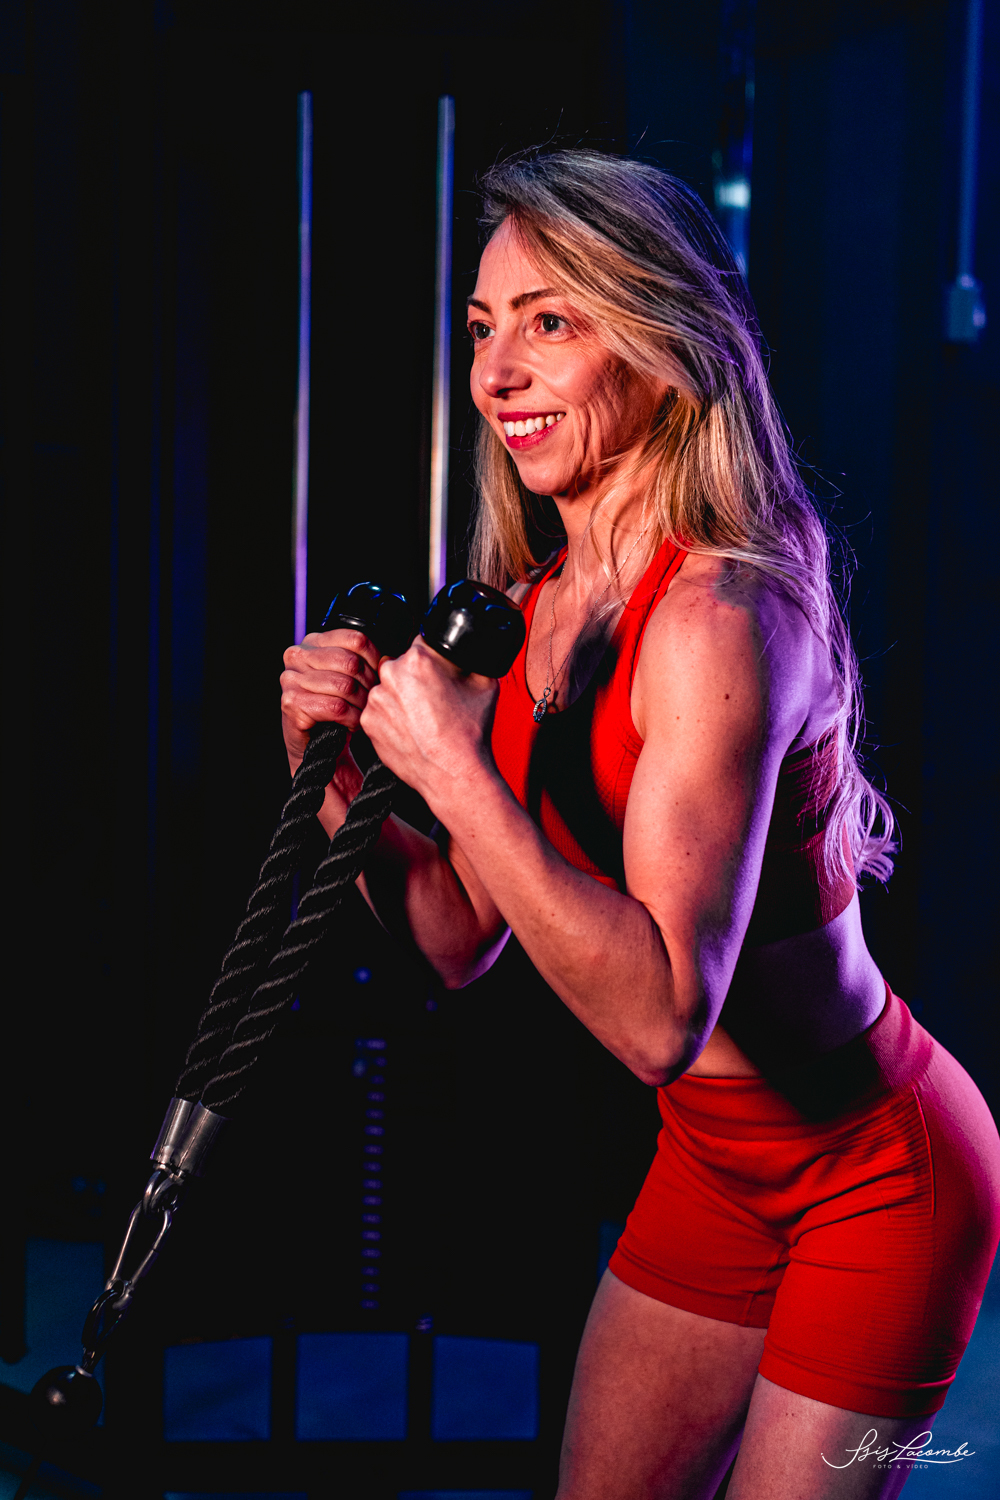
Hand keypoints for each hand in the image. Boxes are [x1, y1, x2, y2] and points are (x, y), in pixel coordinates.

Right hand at [280, 628, 379, 774]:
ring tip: (363, 713)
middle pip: (351, 662)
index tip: (380, 677)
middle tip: (373, 700)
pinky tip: (352, 723)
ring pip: (345, 685)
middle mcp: (298, 656)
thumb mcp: (348, 676)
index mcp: (314, 641)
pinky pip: (335, 707)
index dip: (375, 660)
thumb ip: (362, 660)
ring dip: (361, 704)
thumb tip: (390, 659)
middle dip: (369, 685)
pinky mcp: (291, 703)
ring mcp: (291, 679)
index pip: (356, 639)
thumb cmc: (335, 706)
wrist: (315, 743)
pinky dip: (351, 719)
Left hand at [360, 638, 498, 810]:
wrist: (454, 773)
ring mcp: (376, 700)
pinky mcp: (368, 722)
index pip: (421, 643)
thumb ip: (469, 658)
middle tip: (433, 699)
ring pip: (388, 688)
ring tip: (422, 717)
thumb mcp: (485, 682)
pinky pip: (379, 711)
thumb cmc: (468, 734)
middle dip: (415, 677)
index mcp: (418, 659)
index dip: (433, 658)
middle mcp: (391, 675)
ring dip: (401, 697)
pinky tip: (411, 729)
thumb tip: (465, 650)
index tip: (439, 674)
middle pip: (401, 664)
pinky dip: (392, 717)